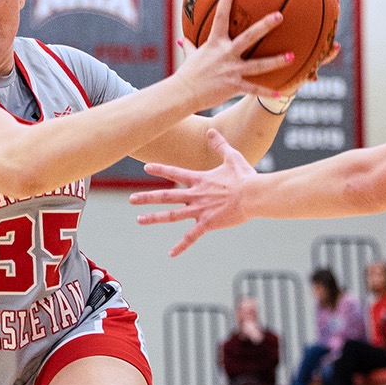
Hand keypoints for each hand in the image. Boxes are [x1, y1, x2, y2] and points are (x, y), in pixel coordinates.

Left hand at [130, 129, 257, 255]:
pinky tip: (170, 254)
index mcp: (200, 180)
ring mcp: (199, 210)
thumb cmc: (245, 177)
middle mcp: (195, 195)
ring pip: (172, 215)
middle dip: (147, 197)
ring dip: (154, 218)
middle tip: (131, 199)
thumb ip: (219, 144)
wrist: (254, 195)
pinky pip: (191, 237)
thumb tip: (211, 130)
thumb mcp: (231, 157)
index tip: (146, 168)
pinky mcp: (208, 223)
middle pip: (166, 196)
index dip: (160, 169)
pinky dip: (181, 246)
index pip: (175, 173)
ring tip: (139, 220)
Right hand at [173, 0, 291, 109]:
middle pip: (248, 37)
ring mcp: (231, 70)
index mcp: (214, 43)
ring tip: (292, 56)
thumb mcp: (189, 56)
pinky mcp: (233, 86)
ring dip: (276, 61)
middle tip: (280, 15)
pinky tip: (280, 94)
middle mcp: (225, 54)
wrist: (183, 94)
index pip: (220, 17)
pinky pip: (253, 89)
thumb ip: (190, 46)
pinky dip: (266, 93)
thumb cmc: (187, 74)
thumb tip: (182, 40)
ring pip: (258, 65)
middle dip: (265, 26)